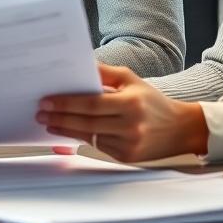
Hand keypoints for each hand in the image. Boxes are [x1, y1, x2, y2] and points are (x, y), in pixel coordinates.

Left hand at [36, 64, 207, 162]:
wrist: (181, 128)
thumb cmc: (152, 101)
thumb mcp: (131, 80)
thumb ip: (105, 73)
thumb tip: (80, 66)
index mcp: (131, 103)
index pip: (91, 104)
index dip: (66, 103)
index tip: (47, 101)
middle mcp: (130, 126)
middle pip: (86, 123)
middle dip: (60, 118)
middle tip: (41, 113)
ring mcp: (129, 144)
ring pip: (90, 137)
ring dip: (67, 130)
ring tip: (50, 123)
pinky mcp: (127, 157)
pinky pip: (99, 146)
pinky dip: (83, 138)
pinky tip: (71, 130)